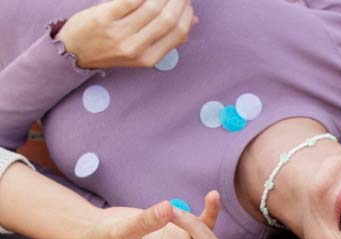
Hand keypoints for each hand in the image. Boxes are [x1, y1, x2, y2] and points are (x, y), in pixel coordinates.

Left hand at [57, 0, 195, 69]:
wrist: (74, 51)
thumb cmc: (110, 50)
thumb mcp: (140, 53)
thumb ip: (165, 39)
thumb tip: (193, 21)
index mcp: (148, 58)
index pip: (178, 33)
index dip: (186, 13)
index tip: (187, 2)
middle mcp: (135, 47)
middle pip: (167, 19)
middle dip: (178, 0)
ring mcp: (119, 33)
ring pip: (150, 7)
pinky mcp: (103, 17)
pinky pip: (129, 0)